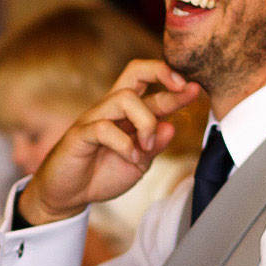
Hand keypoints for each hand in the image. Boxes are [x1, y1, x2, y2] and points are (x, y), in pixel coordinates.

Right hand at [18, 60, 201, 225]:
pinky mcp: (80, 134)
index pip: (152, 86)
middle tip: (183, 89)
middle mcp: (112, 109)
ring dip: (146, 123)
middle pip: (134, 71)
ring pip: (124, 99)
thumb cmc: (102, 174)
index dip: (174, 83)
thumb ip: (154, 147)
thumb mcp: (138, 164)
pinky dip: (124, 145)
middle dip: (161, 72)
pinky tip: (131, 159)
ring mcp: (95, 118)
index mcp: (128, 113)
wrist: (68, 194)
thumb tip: (171, 127)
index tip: (196, 89)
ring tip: (146, 149)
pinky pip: (104, 128)